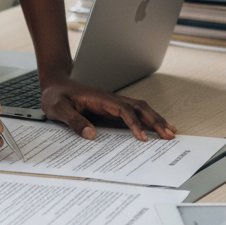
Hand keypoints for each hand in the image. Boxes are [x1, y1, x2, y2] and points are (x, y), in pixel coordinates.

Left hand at [39, 74, 177, 141]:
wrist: (54, 85)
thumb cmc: (55, 96)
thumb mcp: (58, 109)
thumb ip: (73, 120)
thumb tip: (91, 134)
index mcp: (99, 98)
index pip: (123, 110)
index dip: (134, 124)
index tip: (143, 138)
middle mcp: (110, 99)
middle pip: (139, 107)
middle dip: (155, 120)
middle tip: (169, 135)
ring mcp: (112, 103)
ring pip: (140, 108)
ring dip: (155, 119)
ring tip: (170, 132)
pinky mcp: (111, 109)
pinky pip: (133, 113)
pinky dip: (147, 120)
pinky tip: (155, 127)